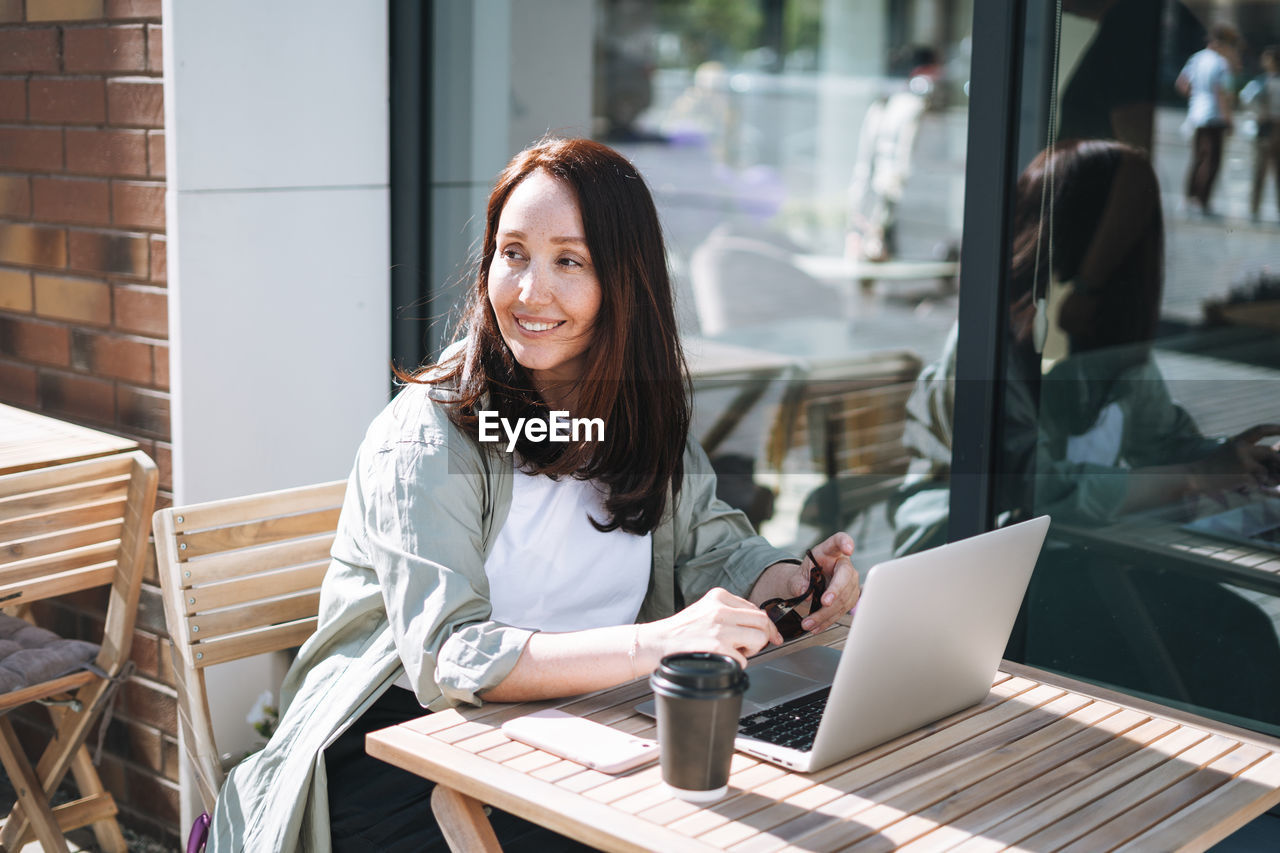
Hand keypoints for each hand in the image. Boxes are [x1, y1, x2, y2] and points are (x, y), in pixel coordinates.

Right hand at [643, 587, 780, 668]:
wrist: (656, 642)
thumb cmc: (681, 630)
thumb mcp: (705, 610)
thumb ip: (729, 612)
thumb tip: (758, 625)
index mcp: (718, 596)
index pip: (756, 609)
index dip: (766, 626)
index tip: (771, 635)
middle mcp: (720, 609)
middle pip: (762, 621)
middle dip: (764, 636)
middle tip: (753, 646)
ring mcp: (719, 629)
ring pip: (758, 638)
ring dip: (752, 650)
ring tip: (735, 651)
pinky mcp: (716, 647)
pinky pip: (744, 659)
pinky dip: (737, 664)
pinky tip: (722, 660)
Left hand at [797, 532, 860, 633]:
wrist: (810, 584)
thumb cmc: (807, 574)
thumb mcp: (797, 575)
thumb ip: (798, 582)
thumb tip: (805, 593)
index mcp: (830, 551)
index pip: (840, 541)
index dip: (846, 542)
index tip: (848, 548)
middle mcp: (844, 565)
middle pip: (845, 576)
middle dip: (835, 591)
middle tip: (824, 603)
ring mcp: (850, 582)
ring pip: (844, 598)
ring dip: (826, 613)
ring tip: (809, 623)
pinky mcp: (850, 598)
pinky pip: (841, 611)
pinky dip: (827, 620)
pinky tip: (816, 627)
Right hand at [1188, 424, 1279, 494]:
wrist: (1196, 477)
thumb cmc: (1212, 469)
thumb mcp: (1228, 454)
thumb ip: (1247, 453)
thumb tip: (1272, 454)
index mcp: (1237, 441)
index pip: (1260, 430)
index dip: (1275, 428)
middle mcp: (1241, 448)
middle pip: (1270, 452)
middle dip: (1277, 462)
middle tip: (1277, 472)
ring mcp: (1243, 460)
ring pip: (1267, 468)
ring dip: (1266, 477)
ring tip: (1254, 481)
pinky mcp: (1244, 473)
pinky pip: (1259, 480)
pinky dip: (1256, 485)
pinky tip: (1243, 486)